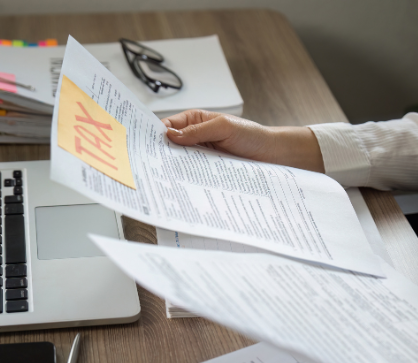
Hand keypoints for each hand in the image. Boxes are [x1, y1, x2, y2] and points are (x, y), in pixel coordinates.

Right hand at [161, 110, 324, 171]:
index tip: (144, 146)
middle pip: (171, 147)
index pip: (168, 126)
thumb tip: (170, 135)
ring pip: (181, 162)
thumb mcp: (224, 127)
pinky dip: (188, 179)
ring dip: (174, 169)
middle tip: (150, 166)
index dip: (155, 135)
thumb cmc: (251, 135)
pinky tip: (183, 185)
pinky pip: (194, 174)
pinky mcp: (208, 170)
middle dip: (161, 155)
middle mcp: (195, 138)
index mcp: (194, 121)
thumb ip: (197, 132)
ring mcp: (201, 155)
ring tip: (163, 178)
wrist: (272, 154)